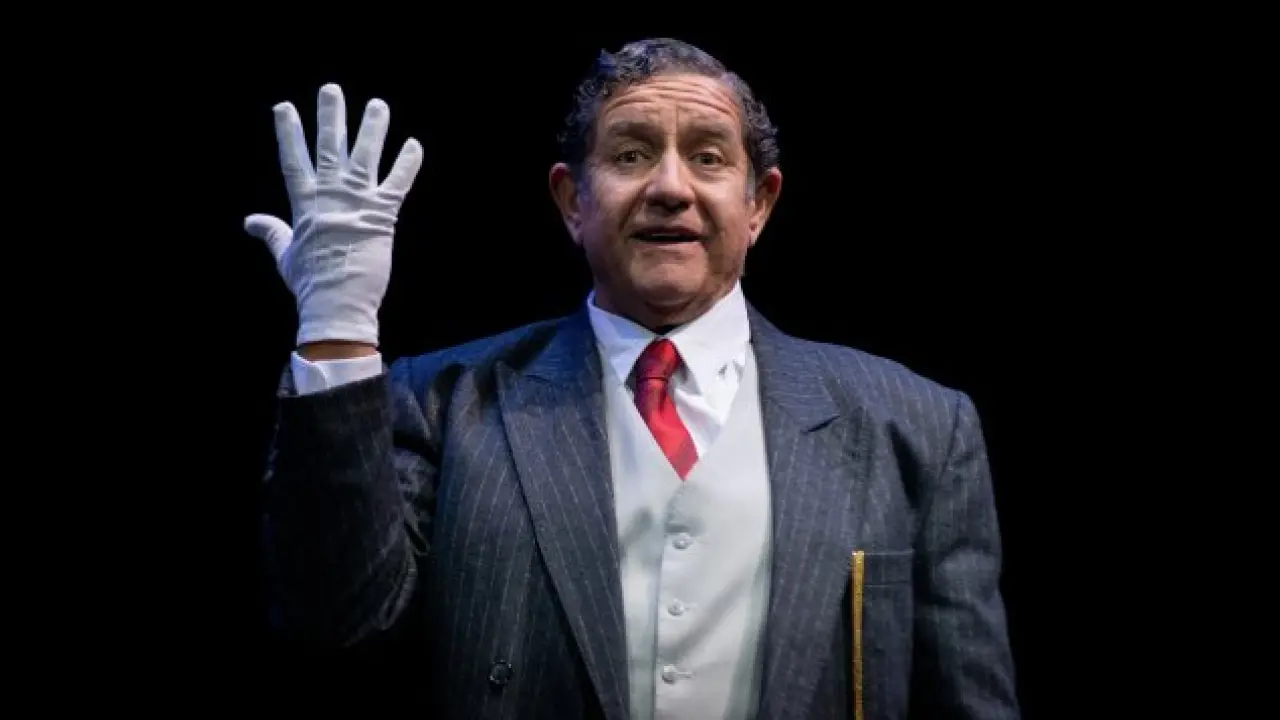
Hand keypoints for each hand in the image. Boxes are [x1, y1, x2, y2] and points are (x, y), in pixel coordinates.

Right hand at [245, 84, 422, 346]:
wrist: (337, 303)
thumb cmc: (309, 283)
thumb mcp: (284, 255)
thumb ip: (271, 232)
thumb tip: (249, 221)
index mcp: (305, 203)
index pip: (294, 159)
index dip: (289, 131)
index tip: (284, 107)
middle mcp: (331, 195)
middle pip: (329, 147)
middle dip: (331, 116)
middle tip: (331, 89)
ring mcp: (358, 202)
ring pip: (366, 155)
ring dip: (373, 128)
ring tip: (378, 104)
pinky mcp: (384, 214)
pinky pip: (398, 182)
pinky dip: (407, 163)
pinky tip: (414, 143)